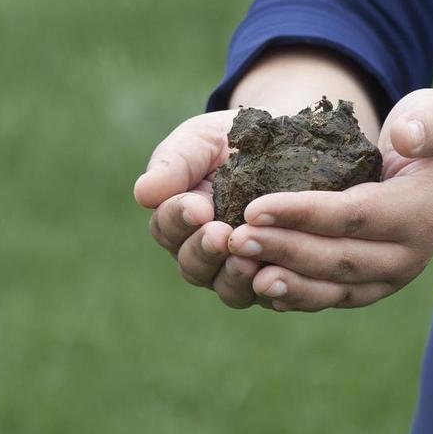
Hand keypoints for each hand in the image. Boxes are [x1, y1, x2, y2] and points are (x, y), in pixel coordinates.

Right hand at [134, 109, 269, 308]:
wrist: (289, 141)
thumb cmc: (235, 139)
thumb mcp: (202, 140)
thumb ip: (175, 163)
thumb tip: (143, 194)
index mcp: (181, 219)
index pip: (167, 228)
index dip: (179, 219)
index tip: (197, 207)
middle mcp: (206, 250)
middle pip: (192, 265)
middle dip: (204, 250)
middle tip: (220, 234)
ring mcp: (241, 267)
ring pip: (226, 287)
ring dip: (233, 276)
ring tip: (247, 260)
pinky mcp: (279, 277)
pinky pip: (271, 294)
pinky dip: (271, 287)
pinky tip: (277, 274)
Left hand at [227, 89, 432, 311]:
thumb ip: (426, 122)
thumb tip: (405, 137)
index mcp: (419, 212)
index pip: (354, 216)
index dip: (303, 214)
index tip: (254, 207)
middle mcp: (408, 255)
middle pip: (338, 258)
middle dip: (283, 249)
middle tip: (234, 239)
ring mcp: (391, 277)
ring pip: (333, 288)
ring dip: (284, 282)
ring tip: (240, 269)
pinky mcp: (373, 287)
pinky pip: (332, 298)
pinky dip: (296, 296)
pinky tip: (257, 287)